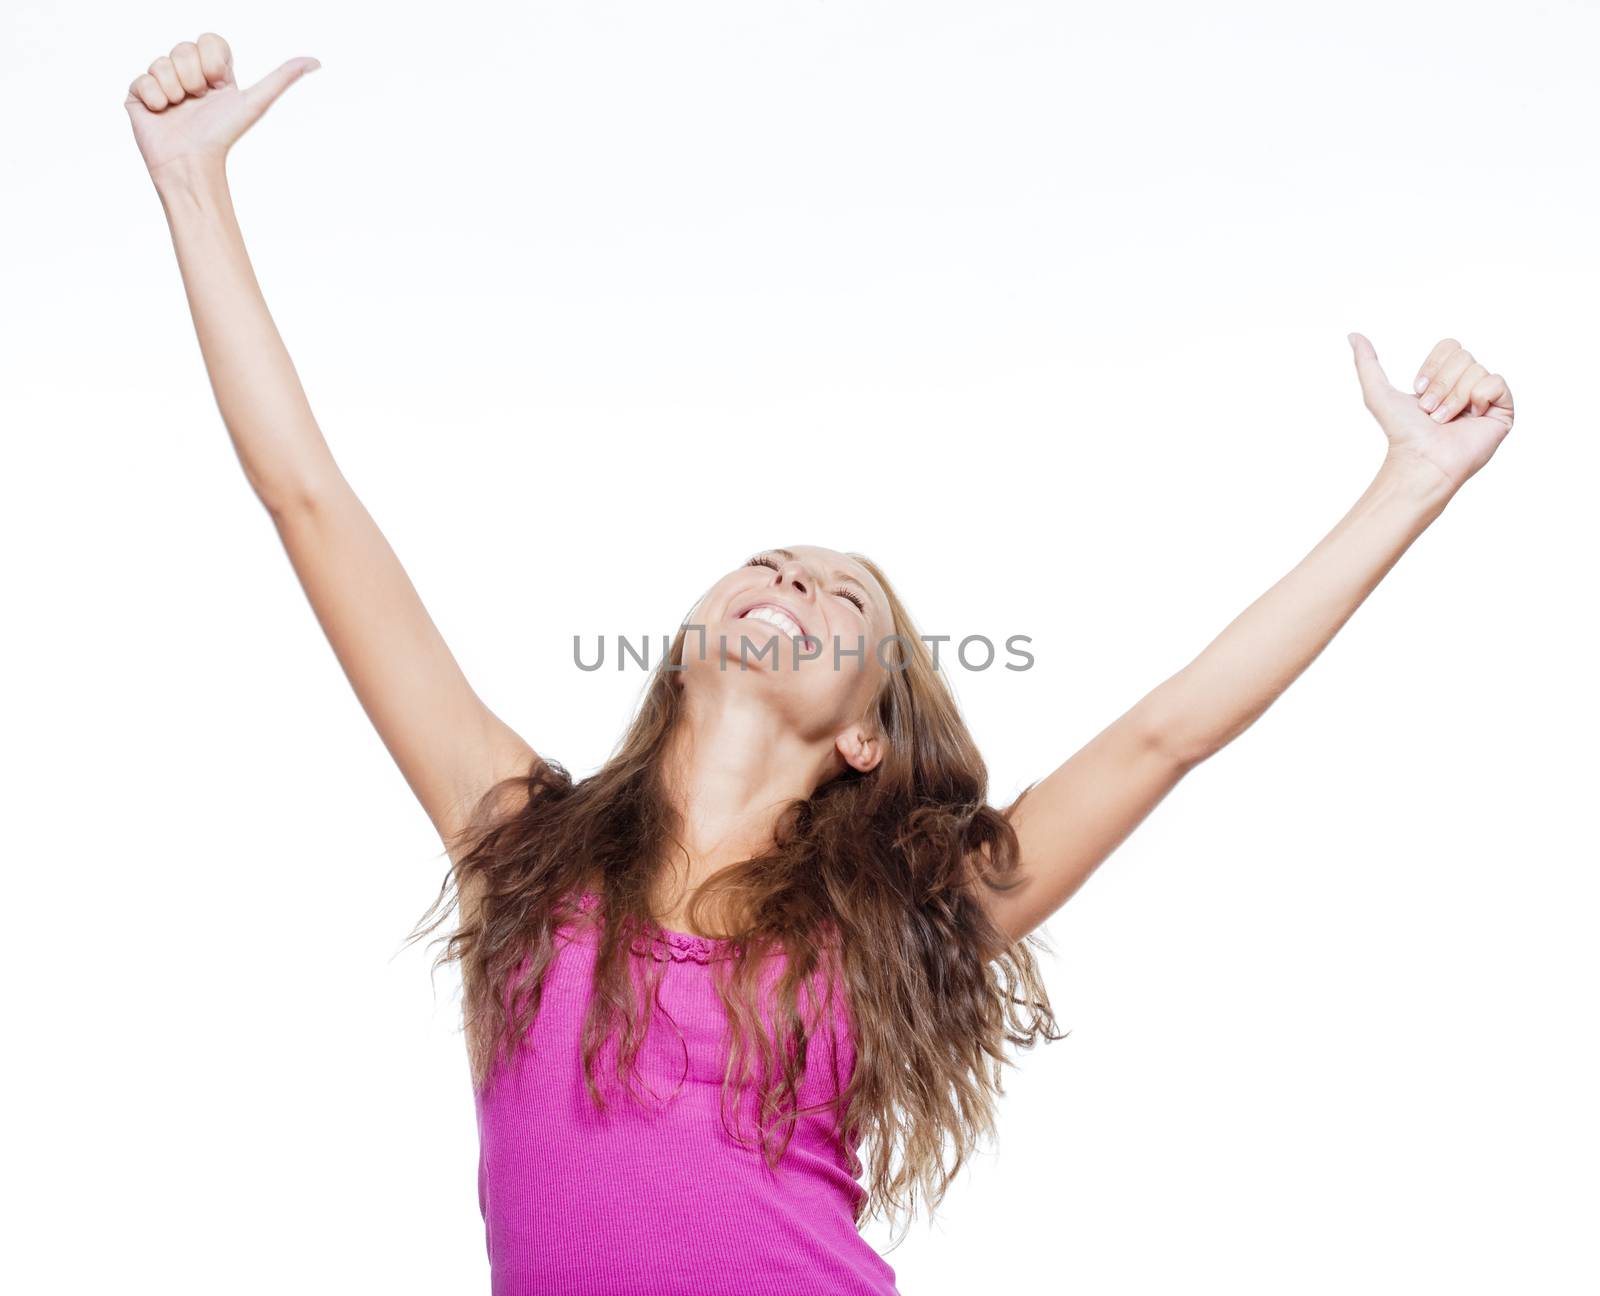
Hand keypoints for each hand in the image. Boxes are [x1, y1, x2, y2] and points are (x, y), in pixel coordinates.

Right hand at [124, 33, 319, 184]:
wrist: (191, 163)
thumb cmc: (223, 136)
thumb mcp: (255, 103)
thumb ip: (281, 79)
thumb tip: (315, 61)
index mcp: (213, 72)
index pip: (209, 40)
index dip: (213, 61)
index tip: (218, 85)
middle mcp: (188, 74)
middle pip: (183, 47)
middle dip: (194, 78)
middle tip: (197, 101)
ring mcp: (162, 83)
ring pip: (161, 61)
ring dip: (174, 90)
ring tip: (180, 110)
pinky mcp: (139, 95)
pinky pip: (141, 78)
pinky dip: (155, 98)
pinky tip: (162, 113)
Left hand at [1348, 333, 1514, 492]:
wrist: (1421, 460)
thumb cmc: (1402, 433)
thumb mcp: (1377, 393)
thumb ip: (1366, 363)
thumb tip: (1353, 335)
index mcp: (1445, 379)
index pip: (1450, 346)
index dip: (1433, 366)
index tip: (1418, 391)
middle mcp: (1468, 385)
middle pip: (1463, 356)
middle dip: (1441, 384)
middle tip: (1431, 411)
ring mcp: (1487, 398)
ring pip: (1476, 369)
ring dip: (1453, 397)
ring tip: (1445, 420)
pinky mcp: (1503, 410)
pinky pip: (1495, 382)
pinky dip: (1477, 399)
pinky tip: (1471, 418)